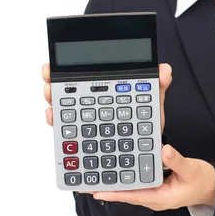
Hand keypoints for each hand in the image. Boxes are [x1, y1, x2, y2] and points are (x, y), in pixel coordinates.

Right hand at [43, 63, 172, 130]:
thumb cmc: (145, 123)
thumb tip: (165, 70)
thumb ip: (157, 86)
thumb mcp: (152, 103)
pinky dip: (59, 127)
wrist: (147, 150)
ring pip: (63, 110)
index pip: (82, 76)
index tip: (53, 65)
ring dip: (53, 103)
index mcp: (104, 91)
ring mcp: (85, 122)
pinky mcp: (84, 141)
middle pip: (65, 90)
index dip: (65, 69)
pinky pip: (68, 134)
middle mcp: (90, 104)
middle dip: (53, 84)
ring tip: (50, 99)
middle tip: (49, 81)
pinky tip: (54, 119)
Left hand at [91, 144, 214, 210]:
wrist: (214, 188)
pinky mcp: (156, 188)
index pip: (133, 196)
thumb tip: (163, 151)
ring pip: (130, 190)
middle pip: (126, 194)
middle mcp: (154, 198)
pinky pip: (137, 185)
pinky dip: (126, 179)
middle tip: (86, 184)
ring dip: (114, 184)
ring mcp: (154, 194)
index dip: (114, 193)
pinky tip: (117, 172)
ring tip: (96, 178)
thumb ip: (177, 161)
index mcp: (161, 197)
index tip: (96, 191)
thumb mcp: (192, 169)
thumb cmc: (204, 181)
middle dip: (108, 189)